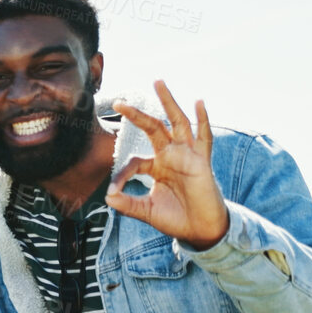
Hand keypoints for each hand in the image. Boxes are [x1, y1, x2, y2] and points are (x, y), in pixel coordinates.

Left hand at [106, 80, 230, 250]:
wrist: (200, 230)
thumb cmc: (175, 218)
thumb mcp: (146, 212)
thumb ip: (126, 204)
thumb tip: (107, 197)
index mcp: (155, 167)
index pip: (133, 161)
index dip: (121, 174)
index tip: (115, 191)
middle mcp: (170, 156)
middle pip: (153, 128)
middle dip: (137, 115)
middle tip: (120, 101)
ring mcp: (187, 155)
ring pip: (177, 123)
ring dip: (167, 103)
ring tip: (158, 83)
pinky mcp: (202, 161)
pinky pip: (203, 137)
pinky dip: (202, 120)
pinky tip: (198, 102)